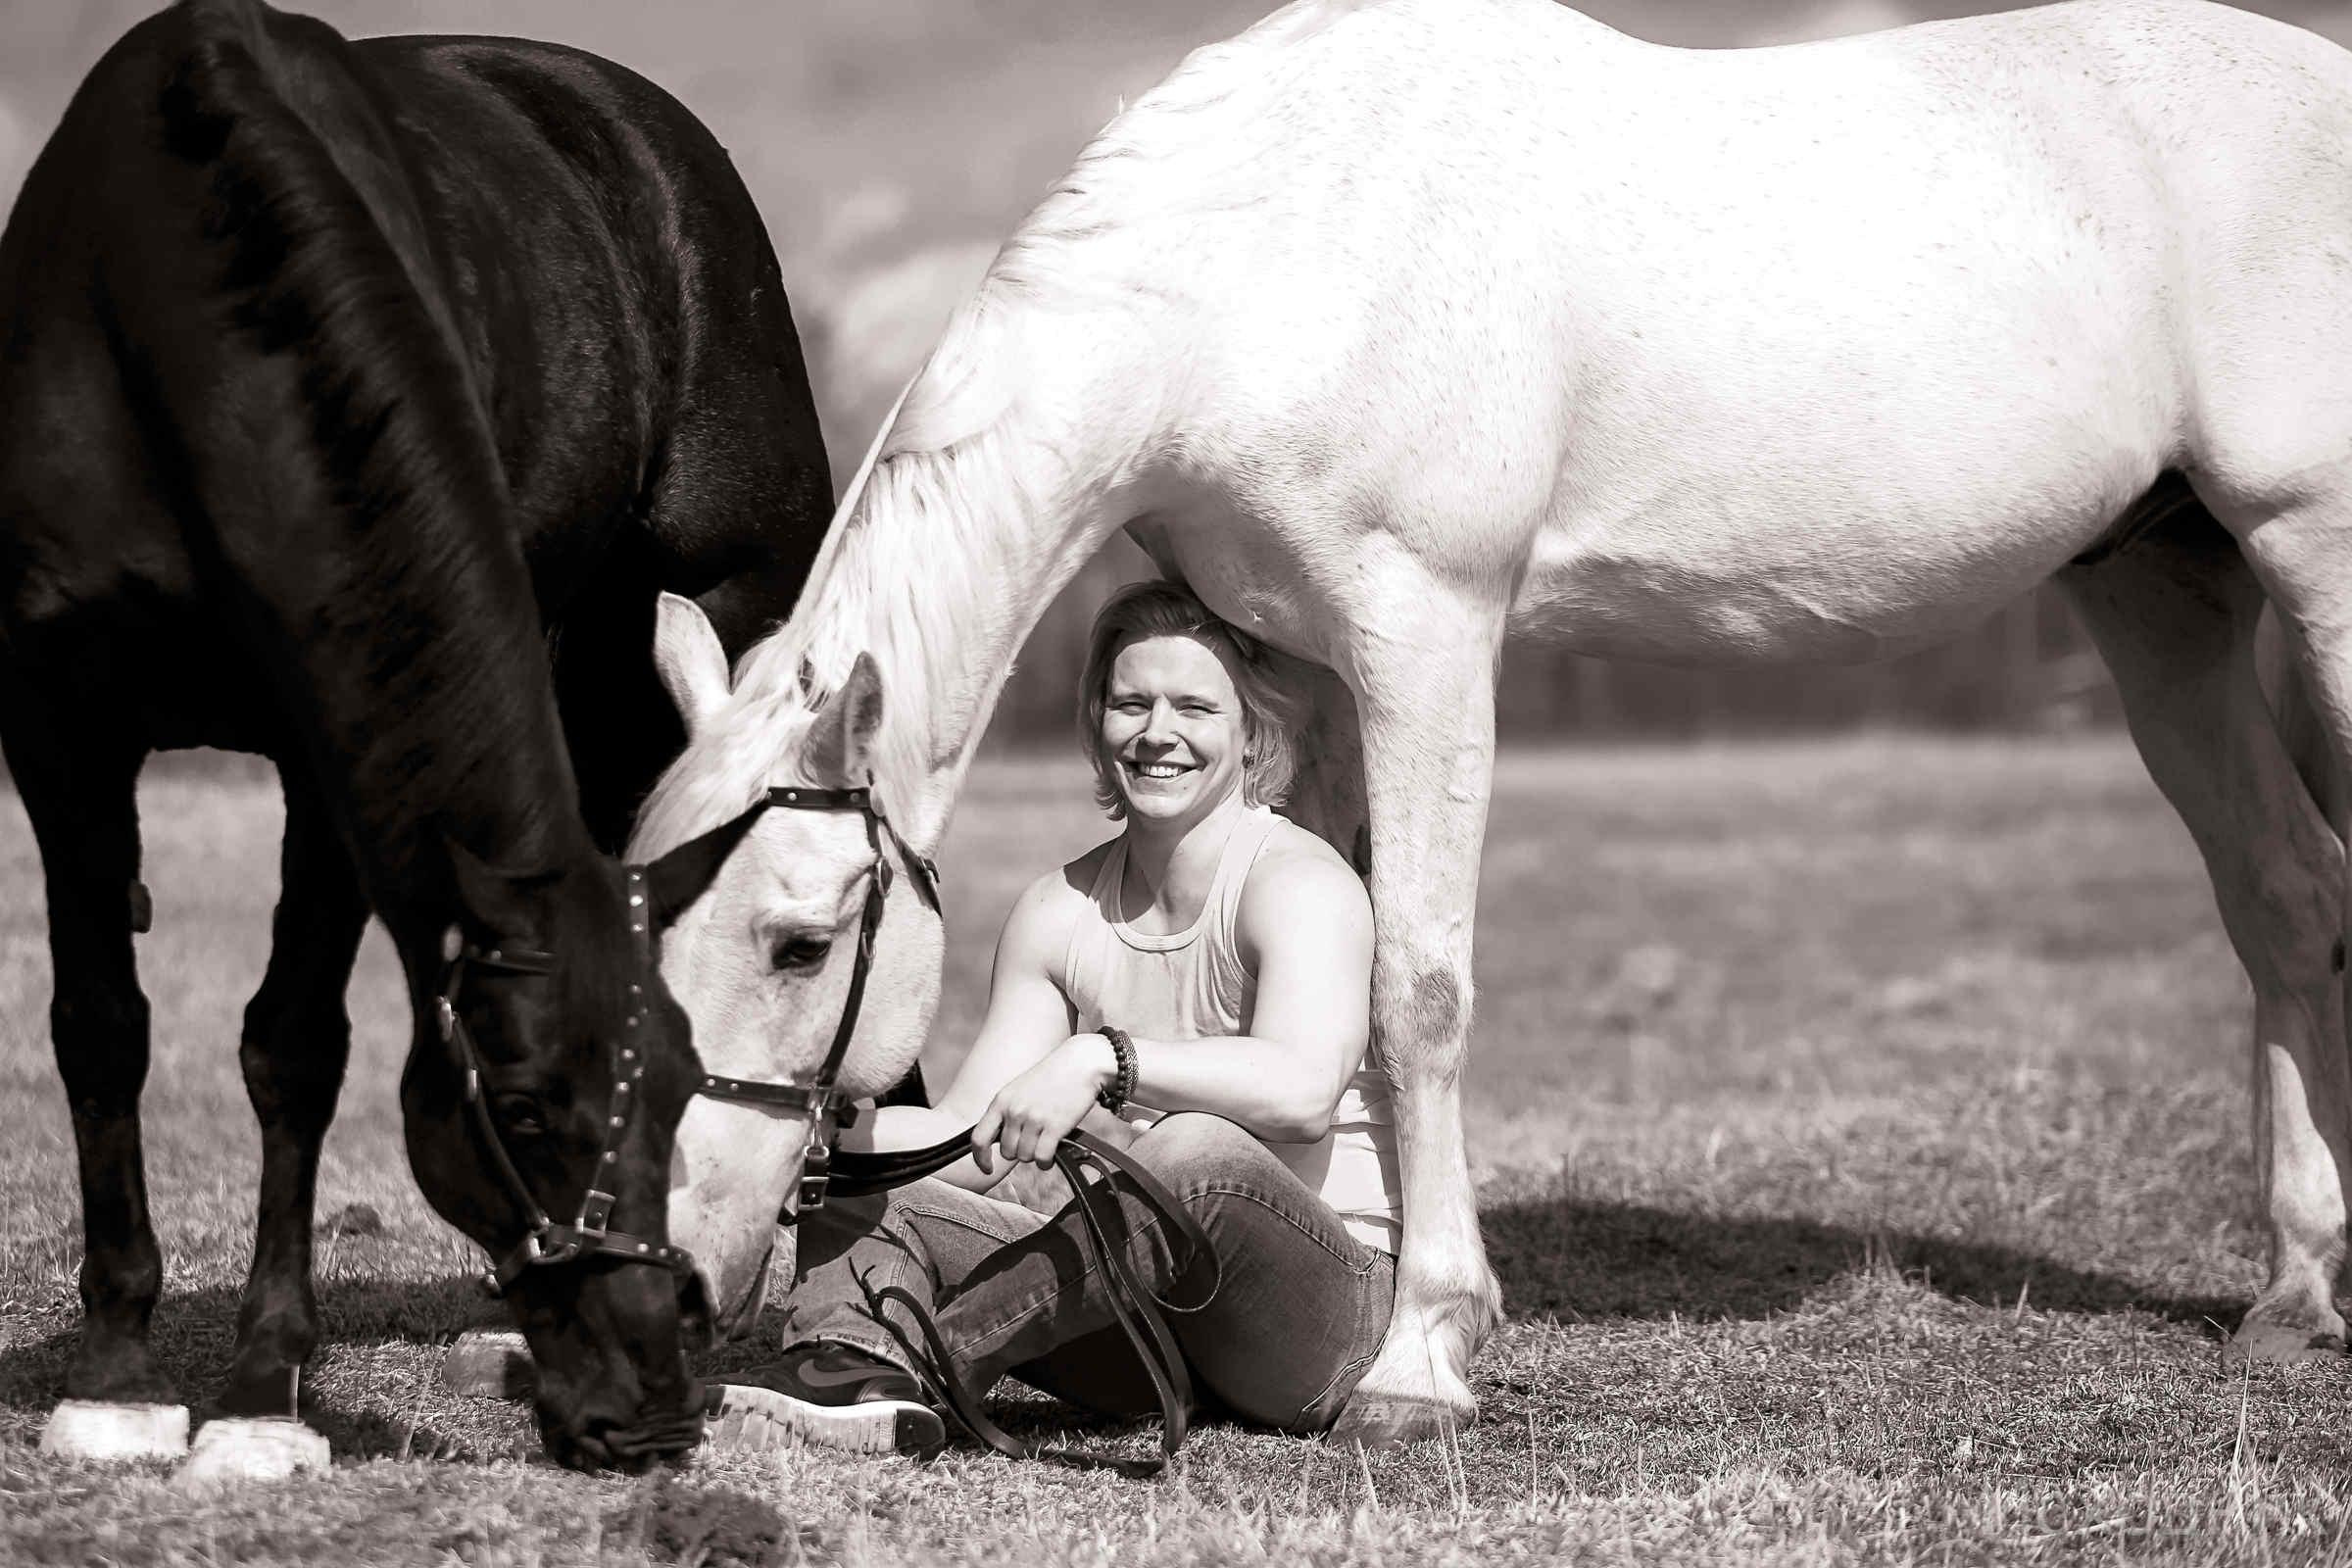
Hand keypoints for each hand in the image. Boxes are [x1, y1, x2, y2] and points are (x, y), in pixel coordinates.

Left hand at [971, 1034, 1115, 1173]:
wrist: (1080, 1064)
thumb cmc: (1052, 1076)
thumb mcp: (1018, 1089)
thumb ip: (1007, 1112)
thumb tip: (1000, 1140)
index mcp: (1001, 1101)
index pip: (978, 1138)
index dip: (980, 1158)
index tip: (987, 1168)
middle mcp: (1014, 1111)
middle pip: (1007, 1152)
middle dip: (1019, 1151)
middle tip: (1033, 1139)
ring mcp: (1034, 1119)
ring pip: (1025, 1157)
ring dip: (1035, 1154)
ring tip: (1045, 1140)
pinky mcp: (1054, 1127)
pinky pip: (1042, 1158)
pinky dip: (1047, 1161)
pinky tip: (1052, 1152)